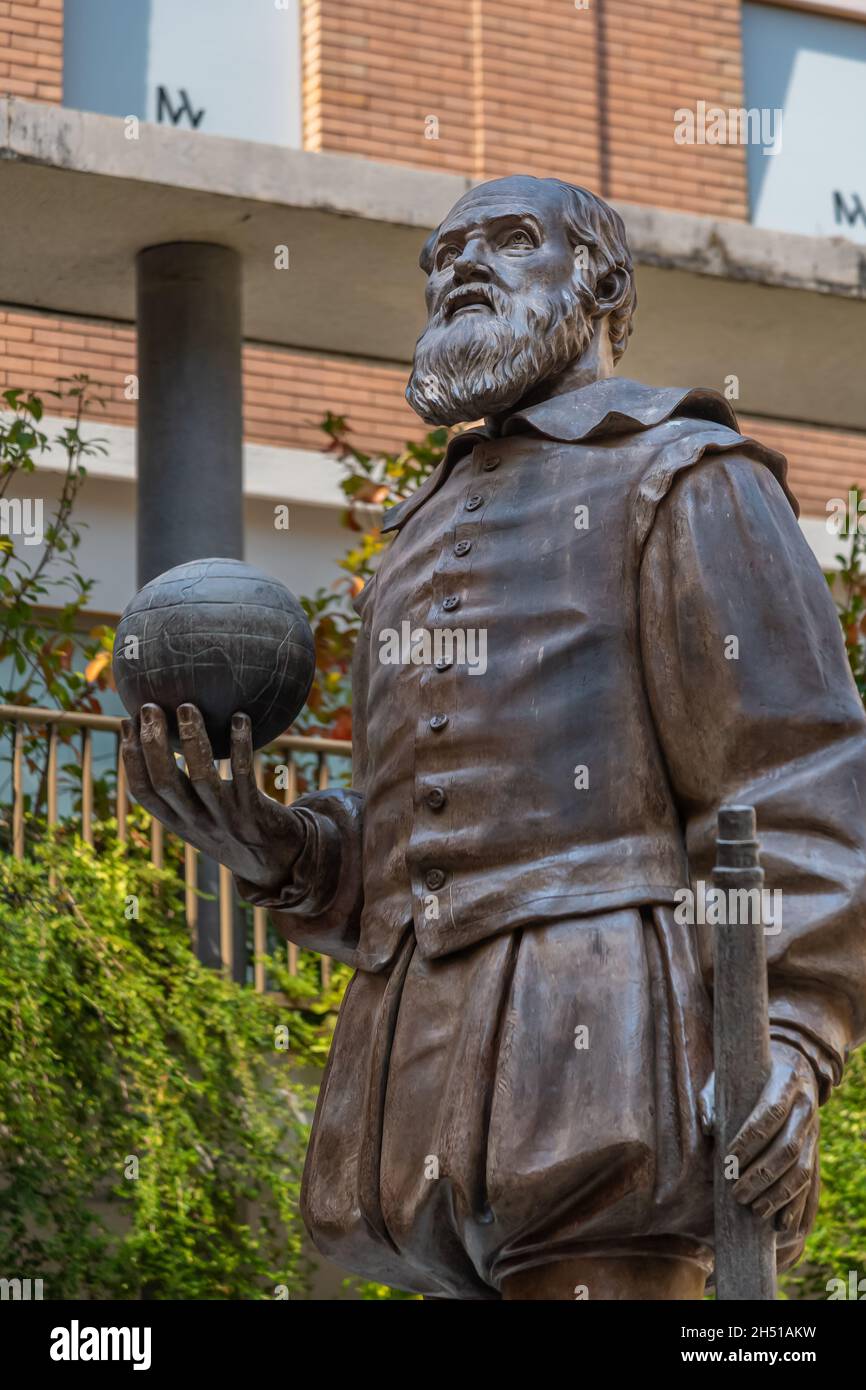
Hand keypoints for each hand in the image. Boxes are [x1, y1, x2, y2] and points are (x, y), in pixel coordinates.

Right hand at [121, 703, 304, 895]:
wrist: (277, 861)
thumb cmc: (234, 826)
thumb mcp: (202, 813)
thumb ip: (184, 786)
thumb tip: (171, 733)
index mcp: (178, 821)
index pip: (143, 790)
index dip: (130, 757)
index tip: (126, 722)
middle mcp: (197, 822)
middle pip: (164, 782)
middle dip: (153, 743)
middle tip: (150, 707)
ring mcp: (225, 818)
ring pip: (202, 777)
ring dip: (193, 740)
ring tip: (187, 706)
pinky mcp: (253, 812)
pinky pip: (244, 773)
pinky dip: (240, 744)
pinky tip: (240, 717)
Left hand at [699, 1040, 819, 1236]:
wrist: (793, 1066)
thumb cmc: (748, 1075)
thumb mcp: (728, 1076)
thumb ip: (712, 1098)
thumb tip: (708, 1127)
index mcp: (786, 1081)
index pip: (771, 1113)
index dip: (750, 1140)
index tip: (729, 1160)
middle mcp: (806, 1107)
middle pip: (788, 1147)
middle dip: (763, 1174)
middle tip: (737, 1194)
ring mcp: (815, 1130)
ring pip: (803, 1168)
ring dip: (781, 1194)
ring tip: (756, 1211)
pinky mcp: (817, 1148)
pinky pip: (811, 1180)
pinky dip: (797, 1204)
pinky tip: (781, 1223)